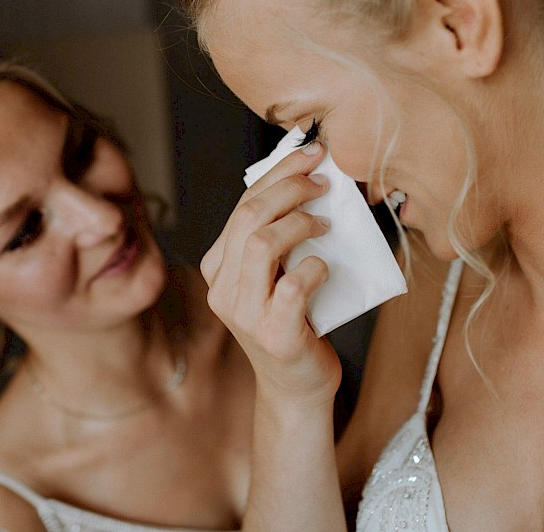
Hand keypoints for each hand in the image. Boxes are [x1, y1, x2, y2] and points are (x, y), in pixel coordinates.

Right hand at [202, 141, 342, 406]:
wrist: (297, 386)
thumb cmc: (294, 322)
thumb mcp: (275, 274)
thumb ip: (279, 237)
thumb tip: (311, 180)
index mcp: (218, 266)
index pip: (242, 205)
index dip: (278, 174)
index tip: (311, 156)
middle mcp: (222, 288)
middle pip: (248, 218)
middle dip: (290, 188)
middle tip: (323, 183)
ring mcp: (244, 315)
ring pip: (261, 245)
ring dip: (299, 224)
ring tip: (324, 226)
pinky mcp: (274, 336)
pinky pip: (292, 288)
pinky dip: (314, 269)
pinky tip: (325, 268)